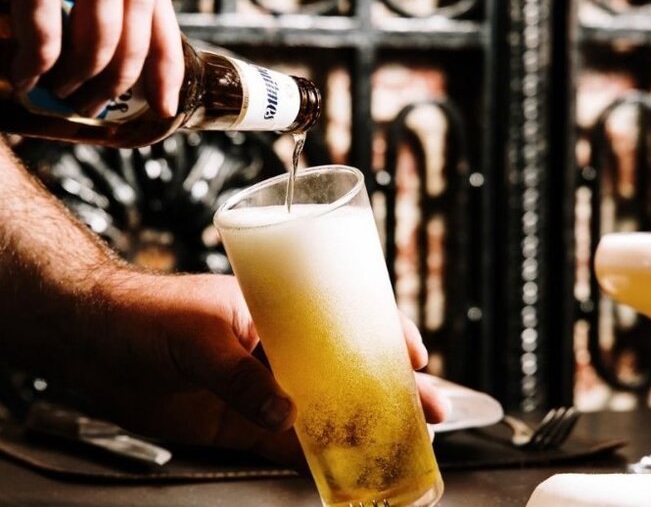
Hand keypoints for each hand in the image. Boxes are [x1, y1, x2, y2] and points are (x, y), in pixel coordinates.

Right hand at [0, 0, 182, 115]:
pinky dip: (43, 46)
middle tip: (96, 103)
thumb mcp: (23, 28)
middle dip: (131, 60)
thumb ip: (70, 40)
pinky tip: (23, 78)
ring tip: (64, 92)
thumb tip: (118, 94)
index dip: (167, 50)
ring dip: (95, 53)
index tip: (166, 104)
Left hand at [65, 269, 445, 466]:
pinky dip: (315, 459)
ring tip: (403, 442)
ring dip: (361, 427)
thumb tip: (283, 413)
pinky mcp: (241, 424)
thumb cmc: (144, 311)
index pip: (343, 318)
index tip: (414, 354)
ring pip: (323, 410)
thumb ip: (240, 375)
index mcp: (276, 310)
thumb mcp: (198, 332)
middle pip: (345, 369)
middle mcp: (277, 349)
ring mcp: (262, 388)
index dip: (383, 334)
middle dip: (390, 387)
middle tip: (431, 406)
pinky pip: (287, 445)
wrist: (90, 340)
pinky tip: (344, 470)